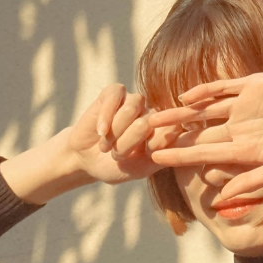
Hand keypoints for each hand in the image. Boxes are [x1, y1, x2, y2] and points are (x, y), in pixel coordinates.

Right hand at [67, 83, 184, 184]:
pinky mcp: (114, 92)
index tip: (142, 157)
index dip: (154, 145)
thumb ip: (158, 153)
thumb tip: (175, 131)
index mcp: (164, 131)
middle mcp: (152, 114)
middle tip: (116, 156)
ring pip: (130, 109)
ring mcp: (134, 101)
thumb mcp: (139, 169)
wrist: (87, 160)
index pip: (172, 130)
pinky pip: (114, 97)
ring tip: (105, 147)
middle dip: (127, 144)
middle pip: (147, 122)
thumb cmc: (116, 166)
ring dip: (114, 132)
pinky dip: (105, 117)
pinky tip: (100, 132)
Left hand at [145, 72, 262, 202]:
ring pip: (204, 109)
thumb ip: (251, 181)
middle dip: (173, 135)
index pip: (206, 153)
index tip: (156, 159)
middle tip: (143, 137)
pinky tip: (185, 96)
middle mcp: (241, 128)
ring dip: (180, 113)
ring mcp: (245, 105)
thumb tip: (220, 198)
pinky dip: (203, 90)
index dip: (181, 156)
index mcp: (247, 150)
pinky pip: (222, 88)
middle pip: (199, 132)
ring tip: (154, 115)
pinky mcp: (253, 84)